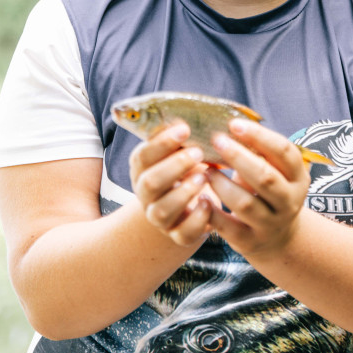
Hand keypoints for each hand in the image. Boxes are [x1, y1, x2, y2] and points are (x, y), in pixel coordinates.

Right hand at [128, 123, 214, 245]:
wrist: (188, 206)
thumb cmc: (187, 169)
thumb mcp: (181, 151)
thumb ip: (184, 139)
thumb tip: (200, 117)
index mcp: (142, 169)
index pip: (143, 155)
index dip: (162, 142)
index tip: (185, 129)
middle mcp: (146, 195)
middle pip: (150, 182)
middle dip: (175, 166)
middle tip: (198, 153)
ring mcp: (160, 218)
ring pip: (162, 210)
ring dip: (185, 191)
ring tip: (204, 176)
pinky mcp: (178, 235)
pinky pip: (183, 233)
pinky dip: (198, 218)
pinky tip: (209, 203)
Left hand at [205, 119, 310, 257]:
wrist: (278, 238)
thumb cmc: (268, 191)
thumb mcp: (274, 170)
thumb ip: (258, 150)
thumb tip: (227, 121)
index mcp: (298, 177)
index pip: (283, 151)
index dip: (259, 136)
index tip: (234, 123)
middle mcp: (289, 201)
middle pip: (265, 177)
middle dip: (238, 156)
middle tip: (216, 140)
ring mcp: (271, 224)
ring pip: (244, 204)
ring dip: (222, 184)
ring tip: (206, 171)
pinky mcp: (251, 242)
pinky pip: (228, 227)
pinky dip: (213, 212)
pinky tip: (201, 198)